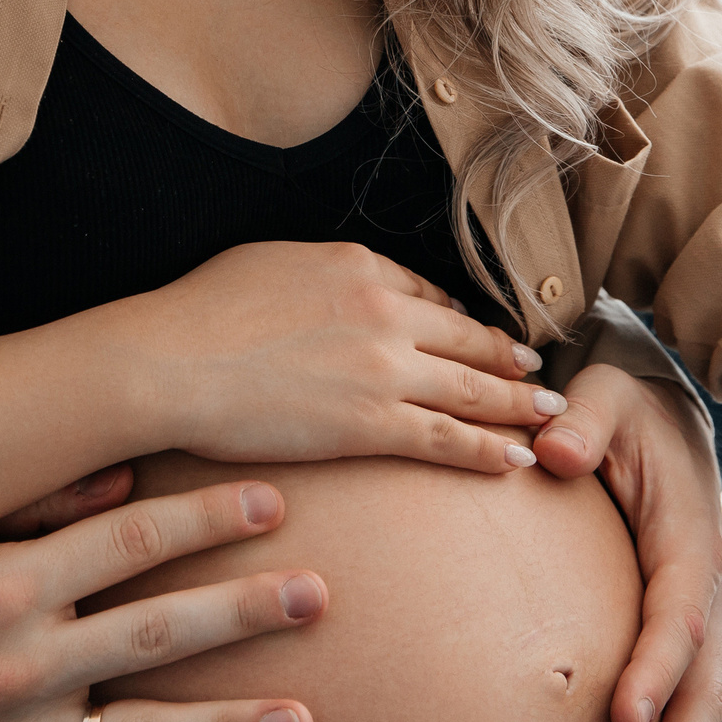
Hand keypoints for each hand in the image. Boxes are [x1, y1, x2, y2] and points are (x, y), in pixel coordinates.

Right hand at [114, 241, 558, 474]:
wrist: (169, 361)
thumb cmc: (197, 313)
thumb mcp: (266, 263)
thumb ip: (315, 276)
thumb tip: (328, 288)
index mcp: (357, 265)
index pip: (429, 295)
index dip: (461, 321)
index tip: (480, 337)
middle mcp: (383, 310)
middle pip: (467, 338)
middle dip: (510, 359)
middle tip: (541, 375)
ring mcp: (382, 367)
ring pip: (472, 387)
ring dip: (519, 404)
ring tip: (551, 416)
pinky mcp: (370, 423)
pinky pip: (447, 437)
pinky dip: (489, 449)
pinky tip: (515, 458)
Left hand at [535, 364, 721, 721]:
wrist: (656, 401)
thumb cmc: (622, 398)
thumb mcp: (603, 390)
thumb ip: (582, 418)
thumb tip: (556, 453)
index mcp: (688, 535)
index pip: (676, 614)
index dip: (655, 671)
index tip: (624, 720)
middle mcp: (704, 582)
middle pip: (701, 681)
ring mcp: (696, 607)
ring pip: (698, 699)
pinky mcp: (677, 620)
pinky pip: (680, 687)